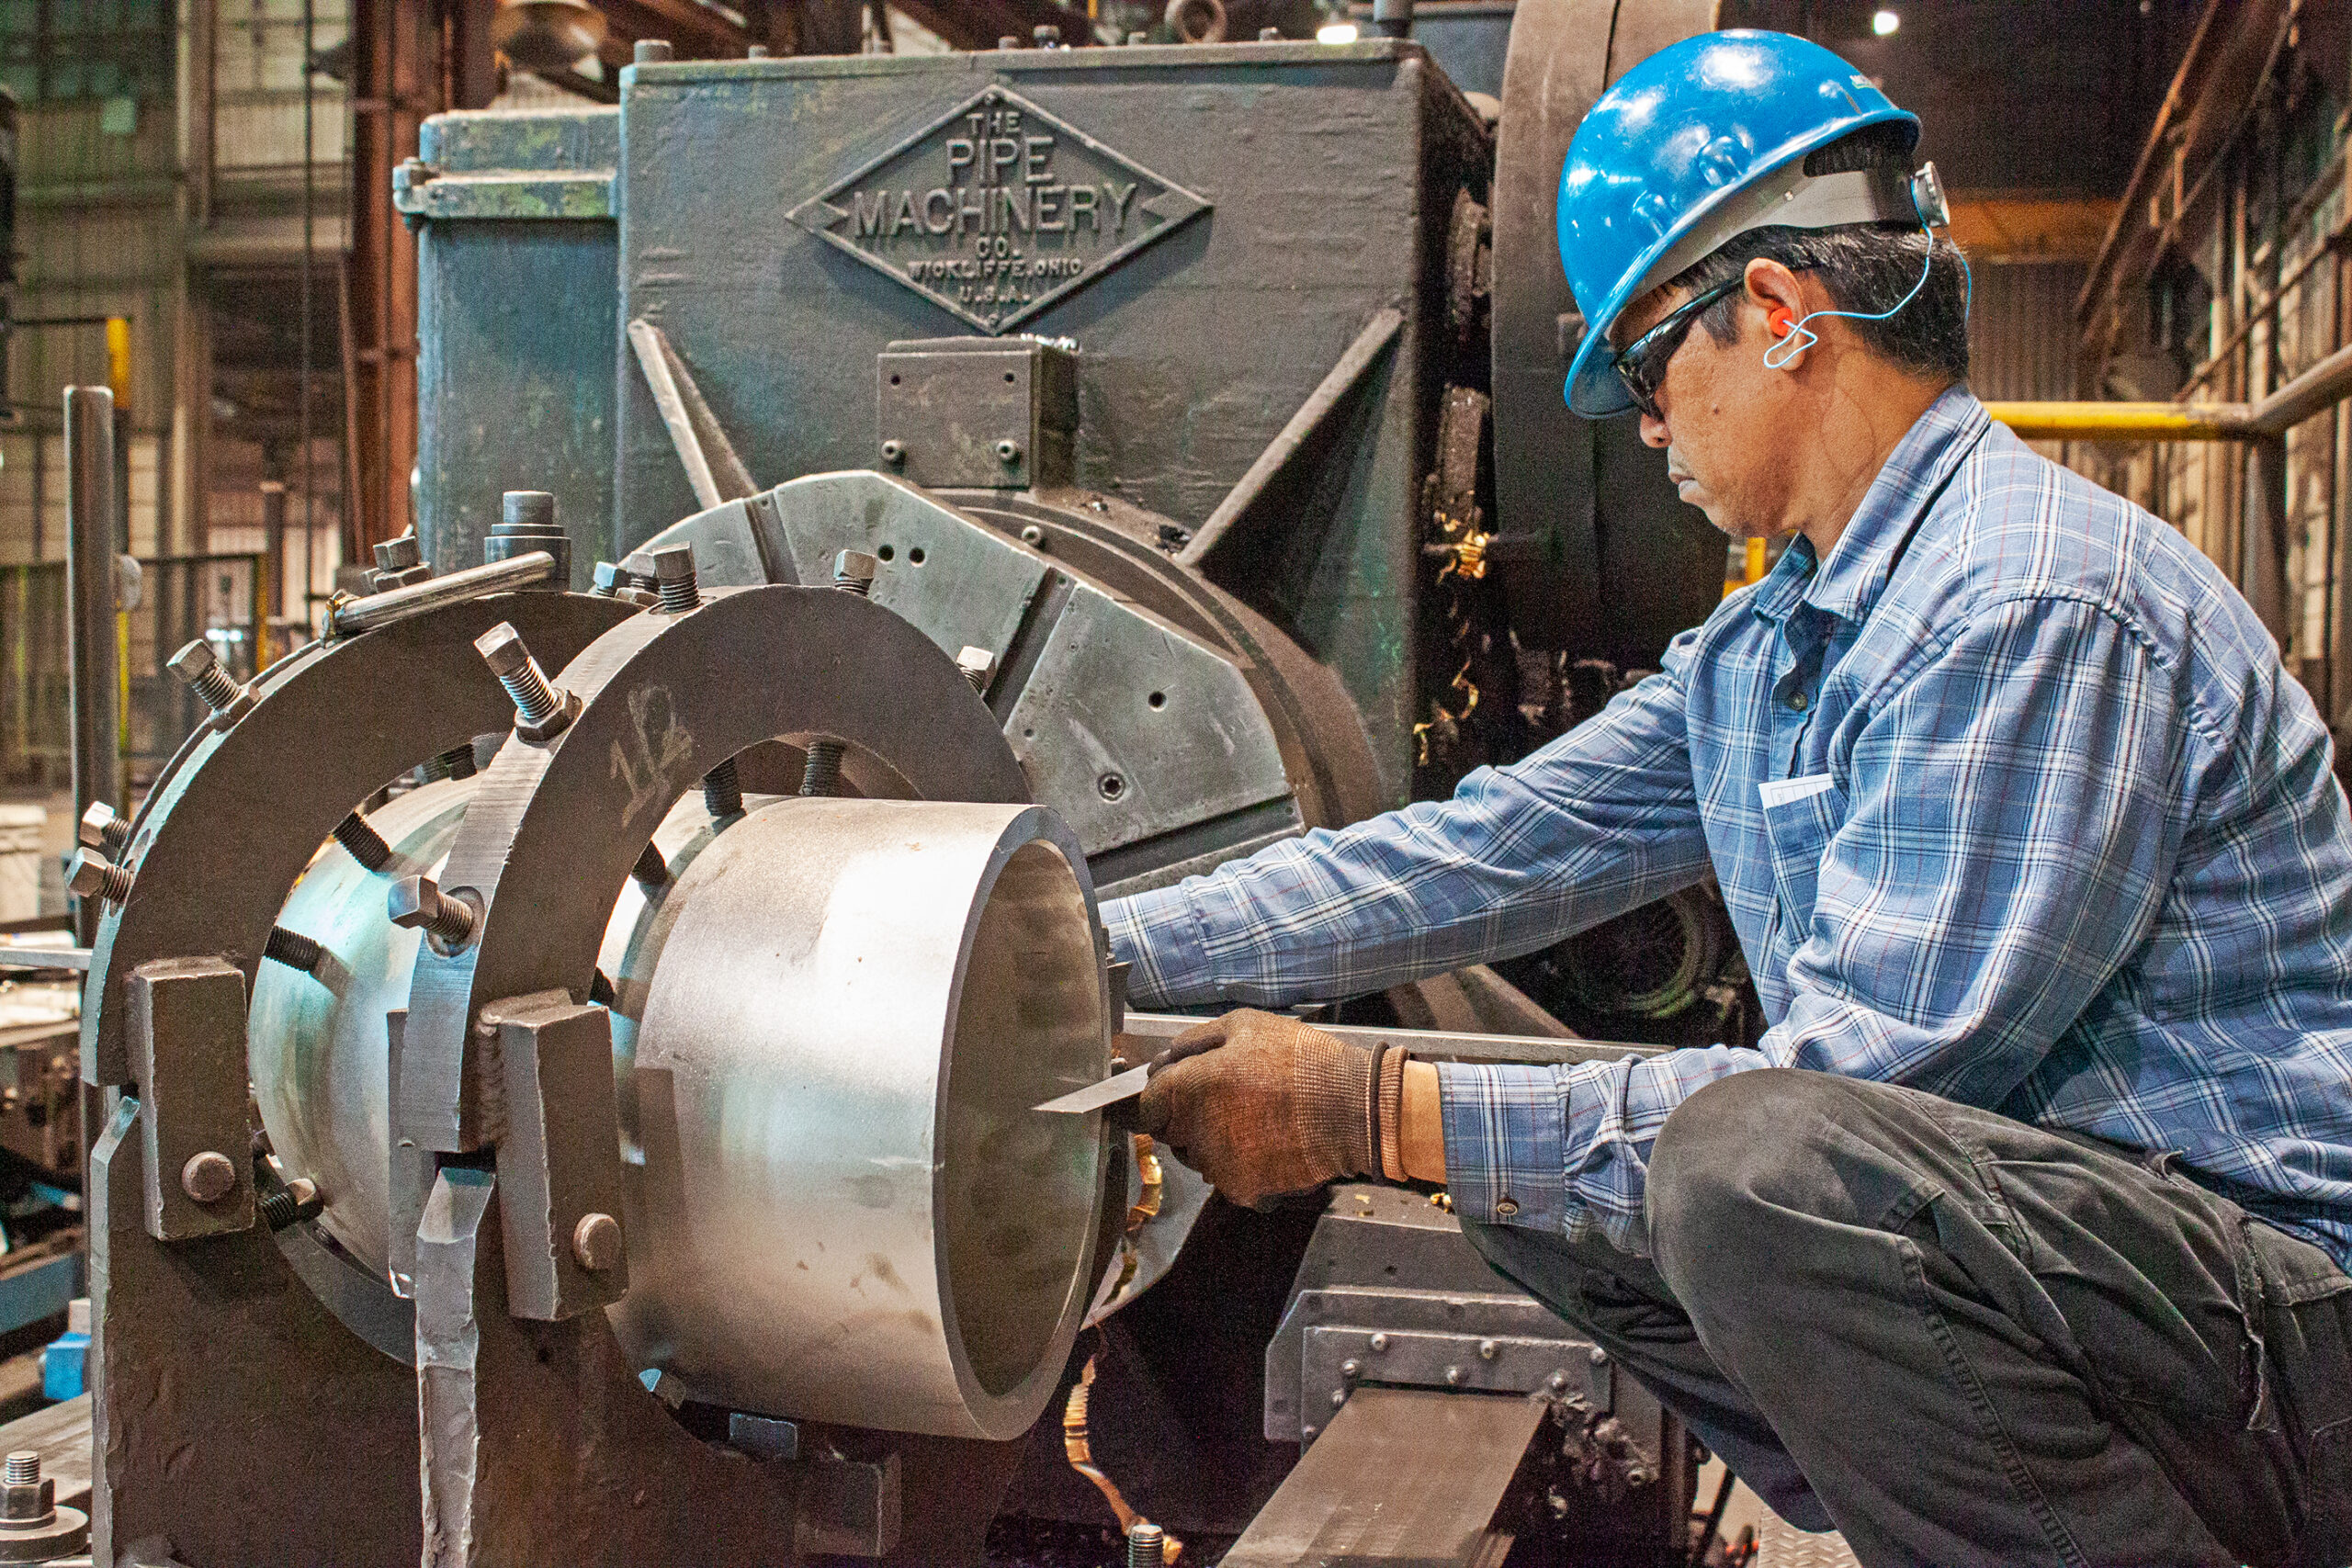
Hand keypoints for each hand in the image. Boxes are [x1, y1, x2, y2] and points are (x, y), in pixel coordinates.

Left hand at [1133, 1009, 1379, 1206]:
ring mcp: (1219, 1167)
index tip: (1182, 1092)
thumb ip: (1193, 1042)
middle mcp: (1197, 1133)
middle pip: (1173, 1134)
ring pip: (1200, 1158)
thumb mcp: (1245, 1025)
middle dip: (1189, 1119)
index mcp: (1191, 1088)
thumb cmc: (1300, 1061)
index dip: (1163, 1098)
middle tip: (1230, 1100)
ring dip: (1215, 1142)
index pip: (1149, 1107)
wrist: (1353, 1109)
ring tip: (1258, 1119)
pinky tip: (1272, 1143)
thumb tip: (1164, 1060)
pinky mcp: (1243, 1191)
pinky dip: (1244, 1165)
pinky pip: (1229, 1178)